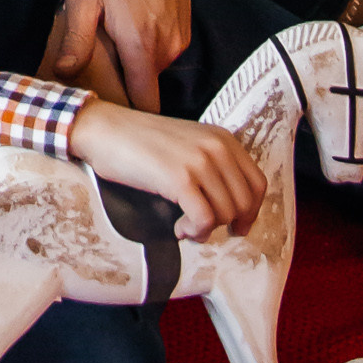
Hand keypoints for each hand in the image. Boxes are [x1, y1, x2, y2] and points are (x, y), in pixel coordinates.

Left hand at [45, 0, 189, 110]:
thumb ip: (76, 40)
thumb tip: (65, 74)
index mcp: (142, 46)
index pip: (145, 104)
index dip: (126, 113)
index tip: (107, 113)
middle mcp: (168, 45)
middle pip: (146, 85)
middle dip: (124, 82)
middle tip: (98, 65)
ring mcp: (181, 33)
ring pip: (155, 66)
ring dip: (135, 60)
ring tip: (112, 35)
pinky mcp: (185, 21)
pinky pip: (164, 47)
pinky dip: (148, 43)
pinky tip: (129, 19)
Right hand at [70, 97, 264, 238]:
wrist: (105, 130)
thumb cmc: (140, 142)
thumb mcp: (187, 145)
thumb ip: (212, 166)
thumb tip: (230, 209)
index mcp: (223, 139)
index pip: (258, 184)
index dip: (251, 212)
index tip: (236, 227)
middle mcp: (217, 148)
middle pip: (245, 203)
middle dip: (226, 224)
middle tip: (202, 229)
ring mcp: (200, 162)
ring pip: (225, 214)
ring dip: (205, 230)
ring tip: (184, 227)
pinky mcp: (180, 179)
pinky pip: (204, 220)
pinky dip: (194, 232)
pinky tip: (178, 229)